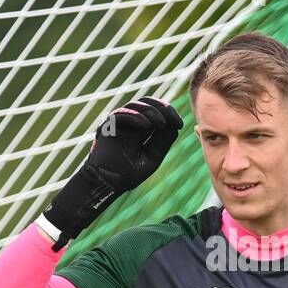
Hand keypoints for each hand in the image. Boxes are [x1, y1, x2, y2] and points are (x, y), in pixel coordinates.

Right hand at [43, 97, 182, 248]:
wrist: (108, 184)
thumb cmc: (128, 174)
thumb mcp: (153, 157)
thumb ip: (163, 141)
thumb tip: (174, 125)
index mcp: (142, 128)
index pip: (156, 110)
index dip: (168, 113)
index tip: (179, 124)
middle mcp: (130, 122)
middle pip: (146, 103)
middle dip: (162, 108)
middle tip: (172, 120)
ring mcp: (118, 123)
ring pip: (135, 105)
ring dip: (150, 112)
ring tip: (160, 123)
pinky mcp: (107, 126)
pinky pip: (121, 115)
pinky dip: (135, 117)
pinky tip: (147, 125)